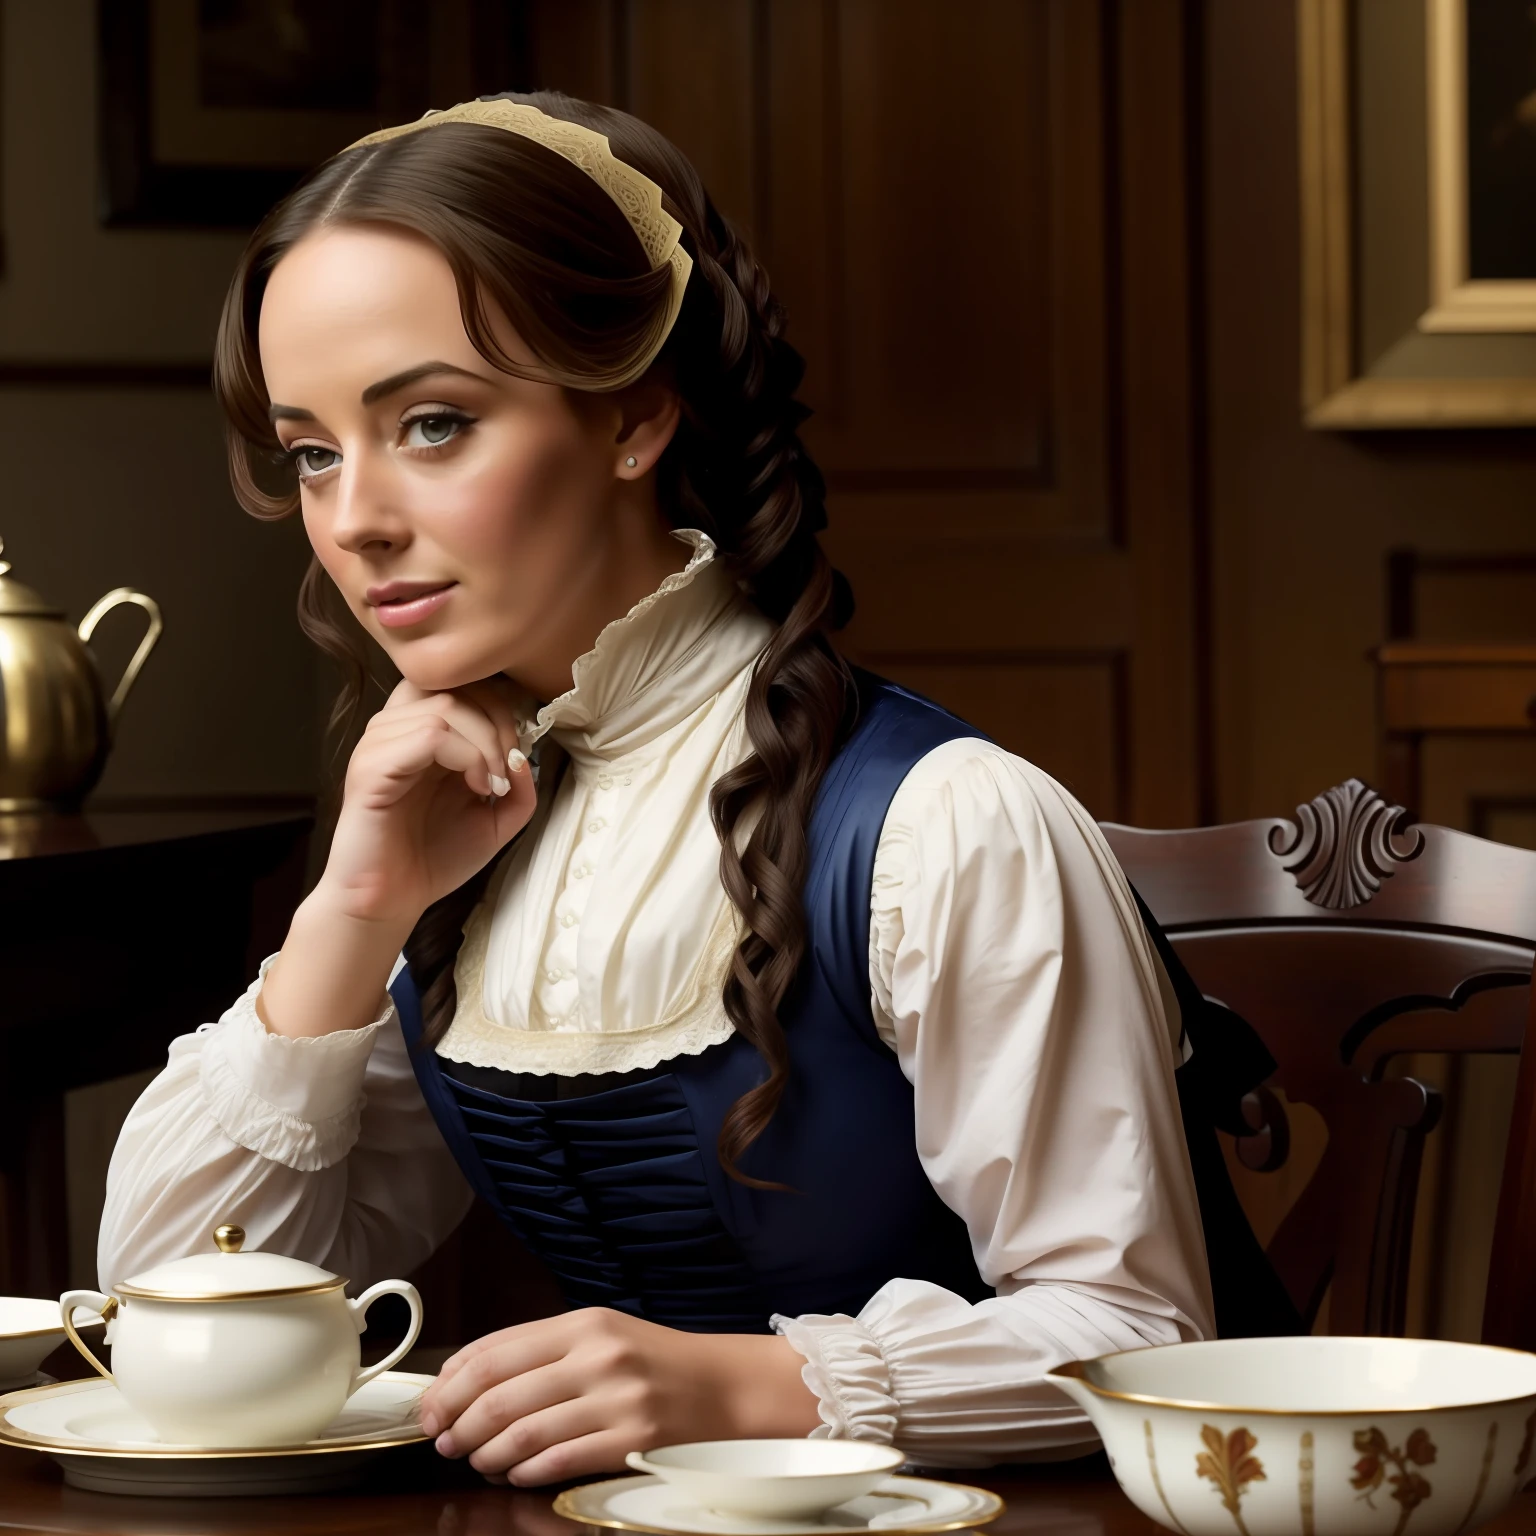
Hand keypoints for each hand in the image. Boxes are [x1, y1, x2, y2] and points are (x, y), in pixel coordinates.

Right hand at [320, 675, 535, 930]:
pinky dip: (464, 755)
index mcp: (422, 734)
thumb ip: (518, 786)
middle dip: (497, 721)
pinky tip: (474, 788)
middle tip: (508, 769)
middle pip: (454, 686)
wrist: (392, 900)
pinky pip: (426, 734)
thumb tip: (525, 755)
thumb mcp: (496, 820)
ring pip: (444, 706)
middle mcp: (397, 730)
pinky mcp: (370, 768)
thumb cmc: (435, 858)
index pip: (461, 684)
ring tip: (490, 784)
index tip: (517, 756)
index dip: (500, 709)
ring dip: (484, 742)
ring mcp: (380, 745)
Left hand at [418, 1308, 821, 1485]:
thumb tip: (469, 1380)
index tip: (430, 1407)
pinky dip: (526, 1473)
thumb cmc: (656, 1362)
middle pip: (500, 1396)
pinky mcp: (633, 1439)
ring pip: (523, 1434)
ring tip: (477, 1461)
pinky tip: (516, 1474)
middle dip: (459, 1425)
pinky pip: (559, 1462)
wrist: (726, 1387)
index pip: (495, 1351)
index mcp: (584, 1323)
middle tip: (444, 1441)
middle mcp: (598, 1355)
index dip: (451, 1384)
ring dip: (486, 1455)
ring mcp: (617, 1398)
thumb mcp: (601, 1335)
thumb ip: (542, 1350)